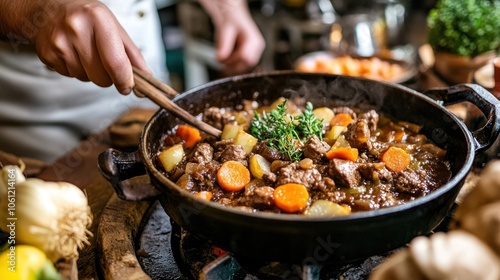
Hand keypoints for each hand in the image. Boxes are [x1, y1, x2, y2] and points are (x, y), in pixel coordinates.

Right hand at [0, 0, 149, 93]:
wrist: (46, 9)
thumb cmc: (86, 17)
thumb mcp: (113, 26)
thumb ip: (132, 54)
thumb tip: (146, 78)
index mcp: (98, 19)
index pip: (116, 62)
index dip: (125, 80)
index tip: (128, 87)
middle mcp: (76, 29)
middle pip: (102, 77)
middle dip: (108, 77)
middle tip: (103, 61)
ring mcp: (59, 43)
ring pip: (87, 79)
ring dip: (90, 72)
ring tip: (85, 52)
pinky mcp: (48, 55)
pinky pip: (71, 76)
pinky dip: (76, 69)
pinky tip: (72, 53)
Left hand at [199, 0, 264, 74]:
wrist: (233, 17)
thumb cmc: (230, 20)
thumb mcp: (224, 30)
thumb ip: (223, 44)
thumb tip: (221, 58)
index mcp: (253, 38)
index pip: (244, 56)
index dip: (232, 61)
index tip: (221, 60)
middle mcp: (257, 46)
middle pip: (247, 63)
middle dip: (233, 66)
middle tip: (221, 63)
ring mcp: (256, 51)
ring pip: (246, 66)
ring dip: (234, 67)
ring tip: (223, 62)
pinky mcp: (252, 54)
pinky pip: (245, 65)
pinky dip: (235, 65)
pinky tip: (228, 61)